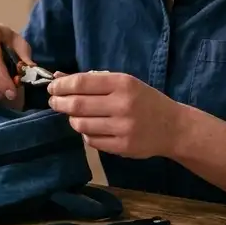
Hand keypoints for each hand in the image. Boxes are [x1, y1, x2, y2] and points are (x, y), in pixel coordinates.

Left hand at [47, 71, 180, 158]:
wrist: (173, 127)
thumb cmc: (145, 100)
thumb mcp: (123, 83)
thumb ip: (92, 80)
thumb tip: (59, 77)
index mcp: (123, 84)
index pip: (82, 83)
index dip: (61, 85)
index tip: (52, 87)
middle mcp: (123, 105)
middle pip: (77, 105)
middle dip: (59, 103)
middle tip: (54, 102)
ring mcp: (123, 128)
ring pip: (81, 125)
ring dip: (72, 119)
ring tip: (74, 115)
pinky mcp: (123, 147)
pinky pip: (91, 140)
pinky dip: (85, 134)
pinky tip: (91, 128)